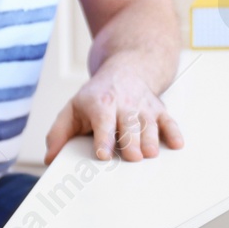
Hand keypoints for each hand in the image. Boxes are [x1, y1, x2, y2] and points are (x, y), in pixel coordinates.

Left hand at [44, 59, 184, 162]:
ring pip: (149, 123)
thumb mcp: (72, 108)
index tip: (103, 154)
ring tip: (151, 154)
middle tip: (132, 157)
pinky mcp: (159, 110)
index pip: (102, 121)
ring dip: (151, 138)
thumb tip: (50, 158)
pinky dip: (174, 132)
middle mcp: (124, 103)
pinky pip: (169, 121)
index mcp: (100, 103)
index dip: (103, 138)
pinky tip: (177, 144)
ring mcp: (144, 106)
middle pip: (129, 124)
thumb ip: (58, 133)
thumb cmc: (97, 96)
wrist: (126, 70)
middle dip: (131, 140)